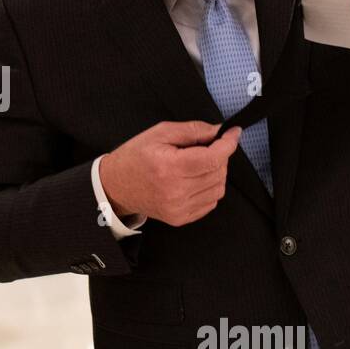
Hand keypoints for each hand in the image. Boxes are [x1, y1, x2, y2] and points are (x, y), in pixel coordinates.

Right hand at [99, 121, 240, 226]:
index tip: (233, 133)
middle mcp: (175, 191)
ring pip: (218, 188)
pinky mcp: (180, 218)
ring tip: (198, 164)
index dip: (228, 143)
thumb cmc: (135, 157)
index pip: (213, 157)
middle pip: (218, 172)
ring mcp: (178, 208)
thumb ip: (192, 130)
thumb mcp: (159, 133)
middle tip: (206, 147)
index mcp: (169, 167)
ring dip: (216, 173)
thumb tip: (218, 131)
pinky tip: (195, 179)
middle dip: (219, 155)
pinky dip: (209, 188)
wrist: (116, 186)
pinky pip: (210, 202)